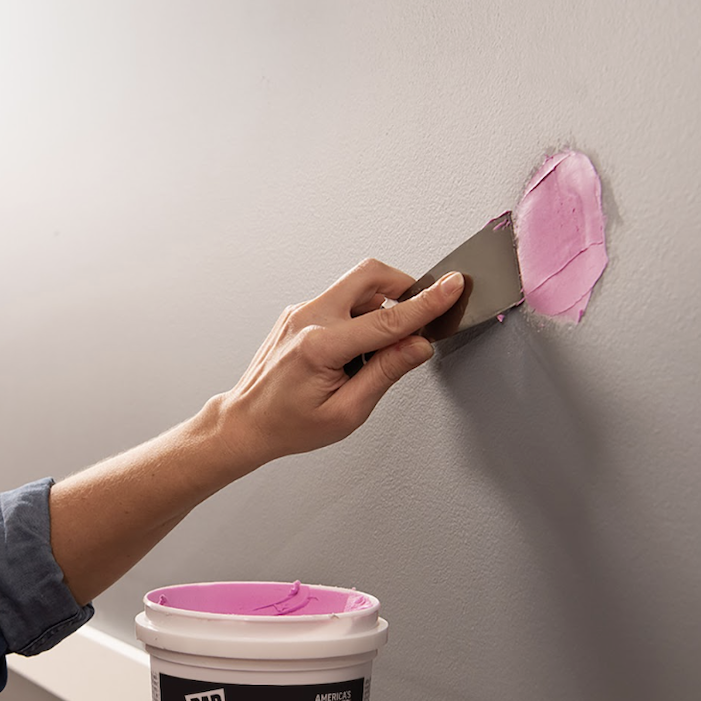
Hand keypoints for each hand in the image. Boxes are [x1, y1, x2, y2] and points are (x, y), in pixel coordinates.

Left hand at [217, 259, 463, 467]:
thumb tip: (418, 345)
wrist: (247, 422)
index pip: (387, 318)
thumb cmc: (290, 424)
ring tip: (372, 352)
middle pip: (368, 275)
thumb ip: (386, 373)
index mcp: (320, 346)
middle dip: (402, 286)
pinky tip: (354, 351)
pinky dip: (359, 316)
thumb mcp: (347, 411)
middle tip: (418, 312)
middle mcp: (308, 319)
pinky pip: (339, 299)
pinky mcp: (299, 313)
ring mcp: (300, 312)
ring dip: (378, 307)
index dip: (426, 303)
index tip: (453, 288)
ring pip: (355, 287)